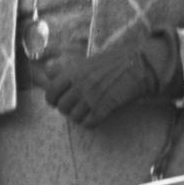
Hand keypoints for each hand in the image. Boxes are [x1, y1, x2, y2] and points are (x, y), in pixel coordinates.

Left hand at [41, 30, 178, 127]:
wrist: (137, 65)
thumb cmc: (111, 62)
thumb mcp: (85, 61)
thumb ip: (66, 69)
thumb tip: (46, 72)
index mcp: (73, 72)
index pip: (50, 93)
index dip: (53, 99)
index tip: (58, 100)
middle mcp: (80, 85)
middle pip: (62, 107)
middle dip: (67, 109)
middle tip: (76, 105)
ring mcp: (92, 97)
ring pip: (74, 117)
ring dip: (79, 117)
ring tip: (87, 111)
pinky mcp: (104, 108)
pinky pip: (89, 123)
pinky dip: (90, 122)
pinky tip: (96, 116)